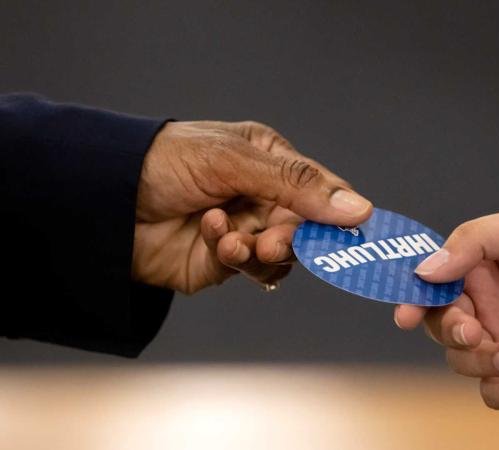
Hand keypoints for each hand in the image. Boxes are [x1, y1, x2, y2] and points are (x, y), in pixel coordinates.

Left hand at [133, 120, 371, 293]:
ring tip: (234, 241)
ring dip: (261, 251)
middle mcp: (259, 196)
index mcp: (268, 161)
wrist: (99, 199)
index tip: (354, 233)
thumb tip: (359, 208)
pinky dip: (234, 255)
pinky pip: (247, 267)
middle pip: (304, 229)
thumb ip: (298, 186)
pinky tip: (212, 236)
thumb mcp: (235, 160)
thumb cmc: (163, 161)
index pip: (319, 190)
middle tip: (274, 242)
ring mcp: (240, 230)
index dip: (336, 212)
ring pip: (281, 255)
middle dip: (291, 237)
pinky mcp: (219, 262)